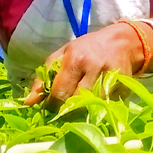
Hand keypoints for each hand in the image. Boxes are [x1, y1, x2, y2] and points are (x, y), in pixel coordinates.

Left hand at [24, 23, 139, 106]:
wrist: (123, 42)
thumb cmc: (87, 48)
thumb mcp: (62, 54)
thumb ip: (44, 76)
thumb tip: (29, 102)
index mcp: (75, 60)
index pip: (59, 93)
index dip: (51, 105)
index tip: (49, 106)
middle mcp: (93, 69)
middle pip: (74, 103)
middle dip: (65, 109)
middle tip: (62, 107)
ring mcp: (110, 79)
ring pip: (90, 108)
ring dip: (80, 110)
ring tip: (77, 104)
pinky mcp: (122, 88)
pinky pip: (104, 105)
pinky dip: (97, 107)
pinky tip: (95, 99)